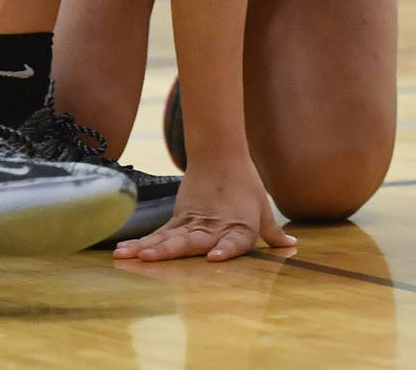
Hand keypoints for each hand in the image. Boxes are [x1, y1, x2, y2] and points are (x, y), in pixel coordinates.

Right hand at [114, 160, 294, 262]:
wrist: (221, 156)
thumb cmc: (246, 186)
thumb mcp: (263, 210)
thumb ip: (273, 233)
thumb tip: (291, 247)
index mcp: (239, 227)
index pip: (234, 242)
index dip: (225, 250)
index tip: (214, 258)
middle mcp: (213, 227)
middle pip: (191, 241)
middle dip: (171, 252)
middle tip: (151, 259)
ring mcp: (192, 223)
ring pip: (168, 237)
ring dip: (148, 248)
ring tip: (129, 257)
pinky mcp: (178, 219)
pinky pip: (159, 233)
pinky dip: (141, 242)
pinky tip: (125, 251)